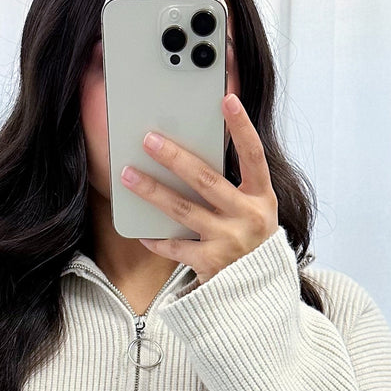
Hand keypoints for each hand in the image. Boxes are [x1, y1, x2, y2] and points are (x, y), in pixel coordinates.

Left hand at [122, 92, 279, 282]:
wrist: (259, 290)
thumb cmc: (251, 240)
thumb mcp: (254, 209)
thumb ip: (234, 185)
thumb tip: (192, 154)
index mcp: (262, 197)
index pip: (253, 155)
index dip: (242, 127)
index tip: (227, 100)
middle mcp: (248, 216)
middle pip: (206, 179)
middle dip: (174, 157)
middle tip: (149, 140)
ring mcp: (229, 240)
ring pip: (183, 210)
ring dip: (152, 190)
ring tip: (129, 175)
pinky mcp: (211, 263)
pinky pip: (176, 246)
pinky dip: (157, 239)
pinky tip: (141, 230)